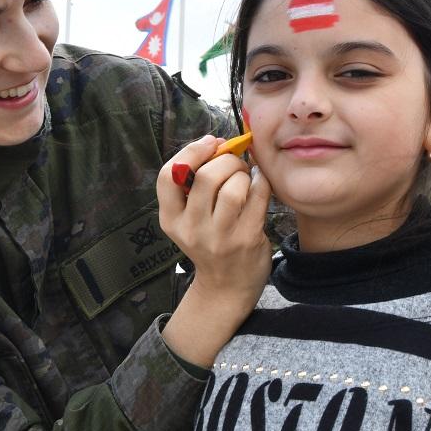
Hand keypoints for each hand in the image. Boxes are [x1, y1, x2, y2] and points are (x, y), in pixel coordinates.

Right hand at [157, 135, 271, 366]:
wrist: (226, 287)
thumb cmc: (209, 243)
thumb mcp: (188, 220)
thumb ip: (194, 186)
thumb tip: (217, 143)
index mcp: (171, 220)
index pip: (168, 176)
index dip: (190, 151)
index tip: (209, 144)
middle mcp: (192, 229)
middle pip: (206, 177)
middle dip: (225, 159)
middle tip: (234, 162)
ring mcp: (220, 236)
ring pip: (233, 187)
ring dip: (243, 172)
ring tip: (246, 176)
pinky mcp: (247, 239)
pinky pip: (257, 197)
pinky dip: (261, 182)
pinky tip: (259, 184)